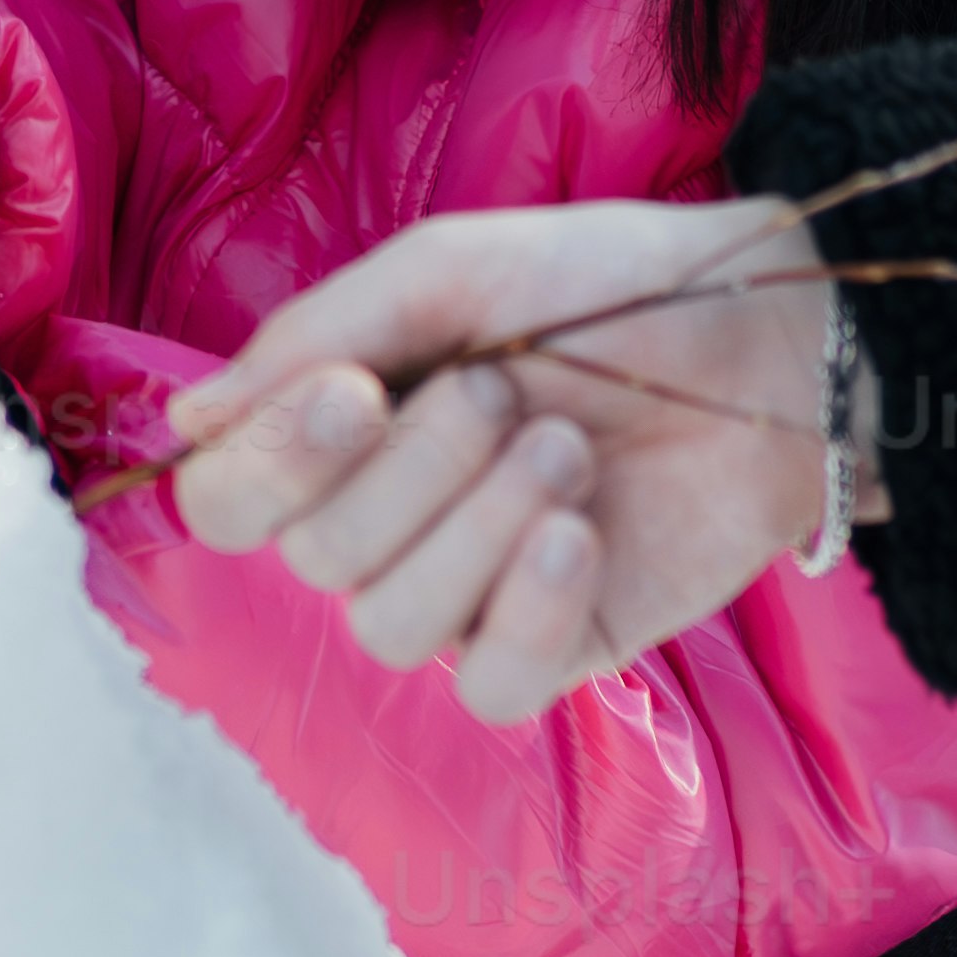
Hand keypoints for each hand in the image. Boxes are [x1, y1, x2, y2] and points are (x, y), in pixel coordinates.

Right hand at [158, 203, 856, 727]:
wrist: (770, 337)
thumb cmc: (609, 287)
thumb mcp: (450, 271)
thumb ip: (314, 337)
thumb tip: (186, 418)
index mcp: (344, 431)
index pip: (227, 501)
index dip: (270, 465)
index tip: (353, 395)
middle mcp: (389, 524)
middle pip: (314, 560)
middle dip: (414, 469)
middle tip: (506, 390)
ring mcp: (470, 597)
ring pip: (392, 625)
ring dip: (479, 526)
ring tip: (567, 448)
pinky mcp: (557, 652)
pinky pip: (490, 684)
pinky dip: (528, 609)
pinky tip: (580, 537)